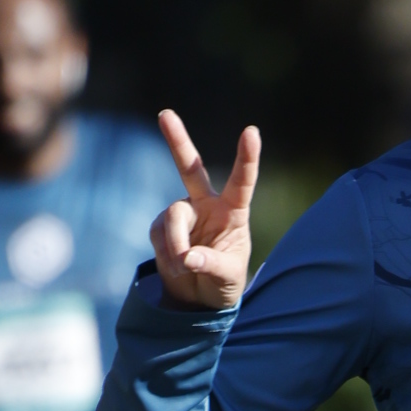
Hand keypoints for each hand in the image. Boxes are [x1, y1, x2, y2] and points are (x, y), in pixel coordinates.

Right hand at [152, 109, 262, 308]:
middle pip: (190, 168)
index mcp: (233, 211)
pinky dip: (167, 255)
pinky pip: (159, 236)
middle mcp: (206, 204)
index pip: (241, 181)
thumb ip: (210, 264)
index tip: (251, 131)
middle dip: (177, 141)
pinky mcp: (161, 227)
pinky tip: (177, 267)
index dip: (246, 157)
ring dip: (176, 244)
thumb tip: (187, 257)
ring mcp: (182, 213)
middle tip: (165, 114)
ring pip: (172, 217)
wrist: (200, 296)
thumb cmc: (224, 280)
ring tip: (184, 267)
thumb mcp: (227, 276)